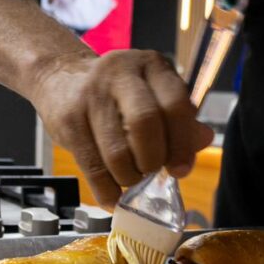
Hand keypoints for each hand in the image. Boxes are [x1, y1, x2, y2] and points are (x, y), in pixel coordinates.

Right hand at [32, 49, 214, 206]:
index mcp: (151, 66)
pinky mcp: (68, 119)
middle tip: (150, 173)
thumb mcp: (152, 95)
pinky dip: (106, 190)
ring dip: (129, 178)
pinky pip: (92, 166)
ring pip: (117, 151)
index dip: (181, 143)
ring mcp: (91, 95)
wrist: (60, 77)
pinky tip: (112, 197)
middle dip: (152, 161)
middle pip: (144, 124)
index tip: (179, 170)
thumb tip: (203, 140)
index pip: (175, 104)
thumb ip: (180, 119)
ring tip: (131, 179)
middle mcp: (121, 74)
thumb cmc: (116, 93)